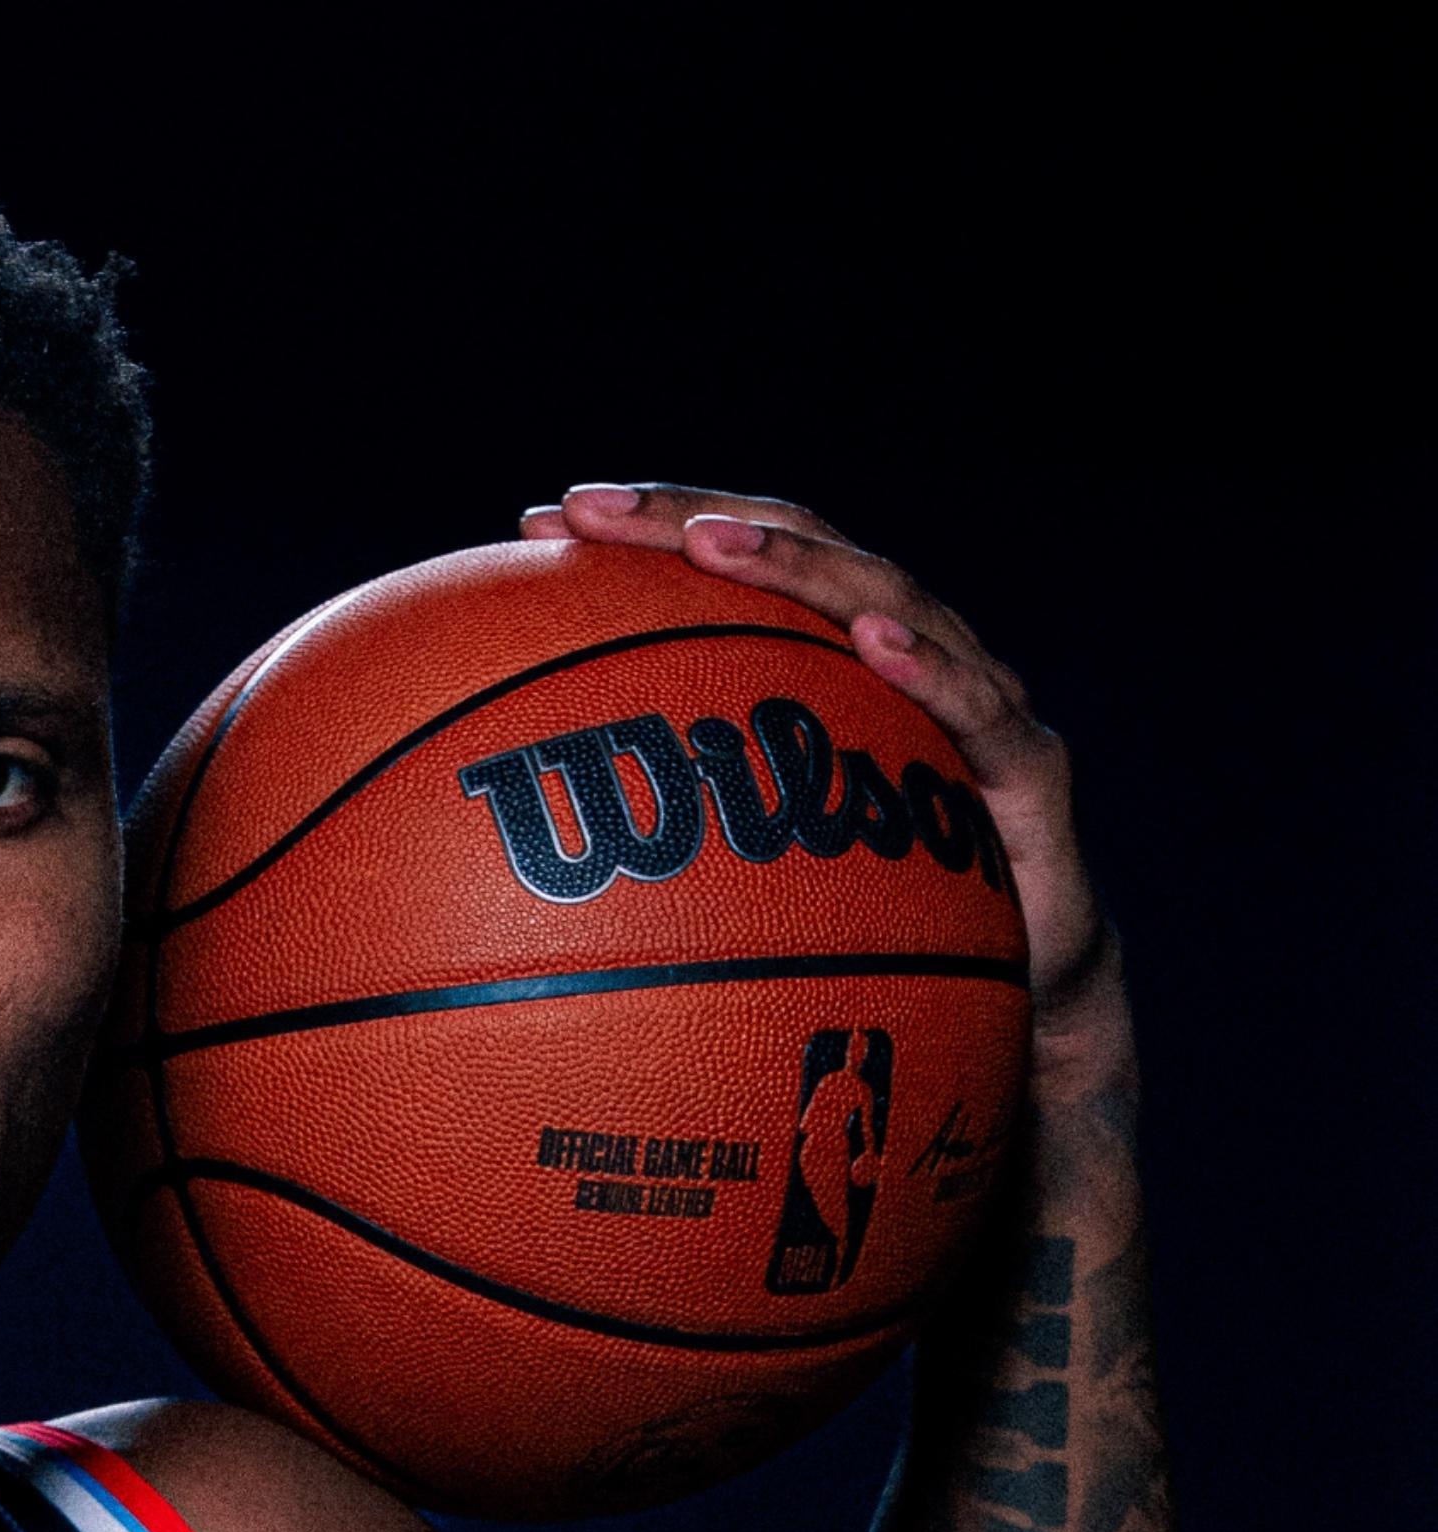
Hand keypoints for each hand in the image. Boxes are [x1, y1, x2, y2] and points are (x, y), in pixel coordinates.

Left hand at [521, 483, 1115, 1046]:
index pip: (735, 572)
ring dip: (795, 565)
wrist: (1021, 1006)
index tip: (541, 524)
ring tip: (708, 542)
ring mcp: (974, 703)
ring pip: (887, 601)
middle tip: (588, 508)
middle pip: (797, 555)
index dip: (645, 536)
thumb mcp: (749, 893)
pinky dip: (928, 670)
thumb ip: (669, 852)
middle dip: (690, 519)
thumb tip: (517, 865)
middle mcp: (904, 659)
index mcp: (834, 672)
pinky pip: (976, 711)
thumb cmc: (876, 943)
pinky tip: (874, 644)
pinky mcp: (1031, 770)